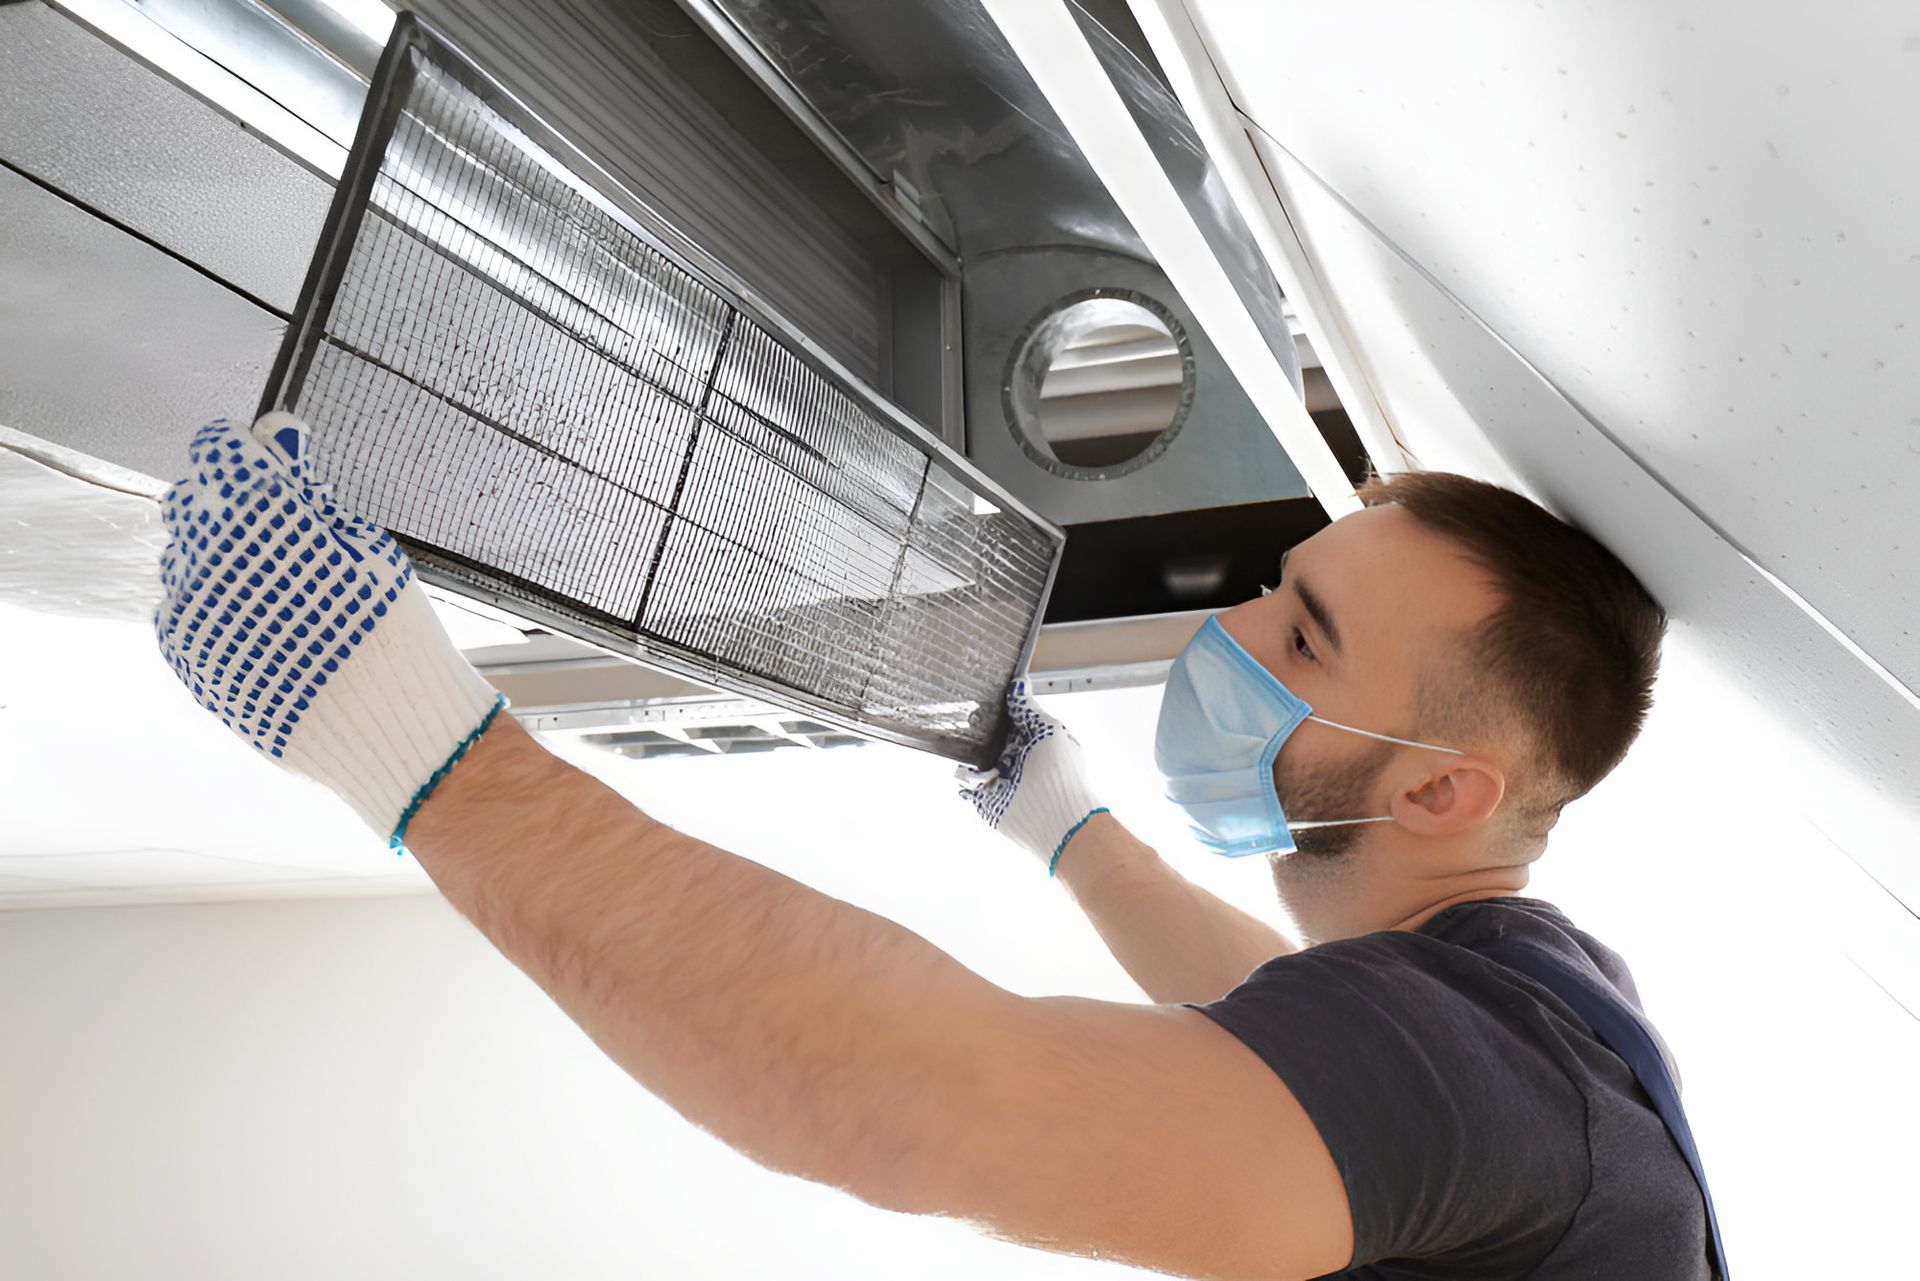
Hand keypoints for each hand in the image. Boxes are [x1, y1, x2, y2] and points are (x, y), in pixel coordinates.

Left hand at [154, 413, 505, 847]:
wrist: (389, 726)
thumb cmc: (391, 632)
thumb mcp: (366, 543)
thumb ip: (304, 486)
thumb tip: (272, 432)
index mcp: (259, 513)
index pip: (219, 449)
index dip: (249, 452)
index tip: (274, 466)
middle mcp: (209, 555)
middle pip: (193, 501)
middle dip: (230, 506)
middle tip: (283, 535)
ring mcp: (192, 609)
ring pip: (184, 558)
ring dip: (220, 561)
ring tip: (282, 592)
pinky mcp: (187, 655)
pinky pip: (182, 611)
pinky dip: (216, 609)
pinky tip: (265, 626)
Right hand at [957, 681, 1108, 875]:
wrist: (1056, 817)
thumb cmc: (1061, 771)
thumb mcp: (1048, 729)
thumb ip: (1028, 708)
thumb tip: (1017, 684)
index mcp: (1034, 740)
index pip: (1010, 719)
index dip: (996, 708)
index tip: (983, 695)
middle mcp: (1017, 758)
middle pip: (989, 737)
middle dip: (977, 730)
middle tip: (970, 722)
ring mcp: (1001, 779)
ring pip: (974, 758)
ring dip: (973, 756)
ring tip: (988, 761)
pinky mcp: (987, 799)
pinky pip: (967, 781)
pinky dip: (967, 777)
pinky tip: (981, 778)